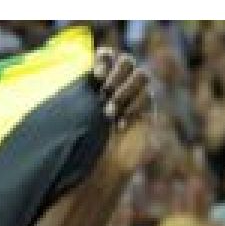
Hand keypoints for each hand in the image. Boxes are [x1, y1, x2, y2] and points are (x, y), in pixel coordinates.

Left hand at [92, 49, 152, 172]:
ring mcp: (135, 97)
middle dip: (116, 75)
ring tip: (109, 113)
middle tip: (103, 93)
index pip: (107, 55)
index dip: (104, 58)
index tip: (95, 75)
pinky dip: (133, 108)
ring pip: (142, 75)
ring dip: (125, 91)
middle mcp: (119, 86)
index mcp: (99, 83)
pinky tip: (120, 124)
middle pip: (127, 61)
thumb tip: (89, 72)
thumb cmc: (81, 145)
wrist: (97, 170)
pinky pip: (148, 97)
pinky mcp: (148, 112)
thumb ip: (82, 96)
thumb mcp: (76, 120)